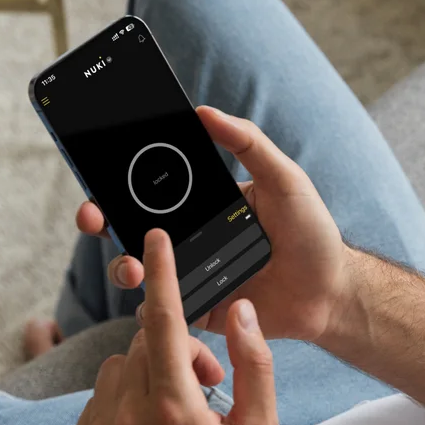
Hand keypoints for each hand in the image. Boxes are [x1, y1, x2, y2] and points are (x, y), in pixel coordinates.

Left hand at [67, 229, 277, 424]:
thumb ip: (254, 364)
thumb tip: (239, 311)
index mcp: (176, 410)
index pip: (163, 321)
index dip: (160, 274)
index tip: (153, 238)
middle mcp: (127, 420)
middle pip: (143, 345)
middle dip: (174, 351)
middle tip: (205, 384)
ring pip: (117, 370)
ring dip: (146, 377)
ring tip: (174, 416)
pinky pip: (98, 402)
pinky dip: (122, 405)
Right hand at [76, 106, 348, 341]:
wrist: (331, 292)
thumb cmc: (311, 232)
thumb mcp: (283, 178)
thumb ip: (248, 143)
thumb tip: (204, 112)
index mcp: (200, 206)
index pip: (149, 192)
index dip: (115, 186)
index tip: (98, 179)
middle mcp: (188, 240)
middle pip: (130, 230)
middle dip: (101, 223)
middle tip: (93, 218)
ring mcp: (190, 277)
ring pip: (139, 272)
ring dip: (122, 267)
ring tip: (132, 267)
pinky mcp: (199, 312)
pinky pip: (164, 313)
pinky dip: (151, 310)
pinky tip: (154, 303)